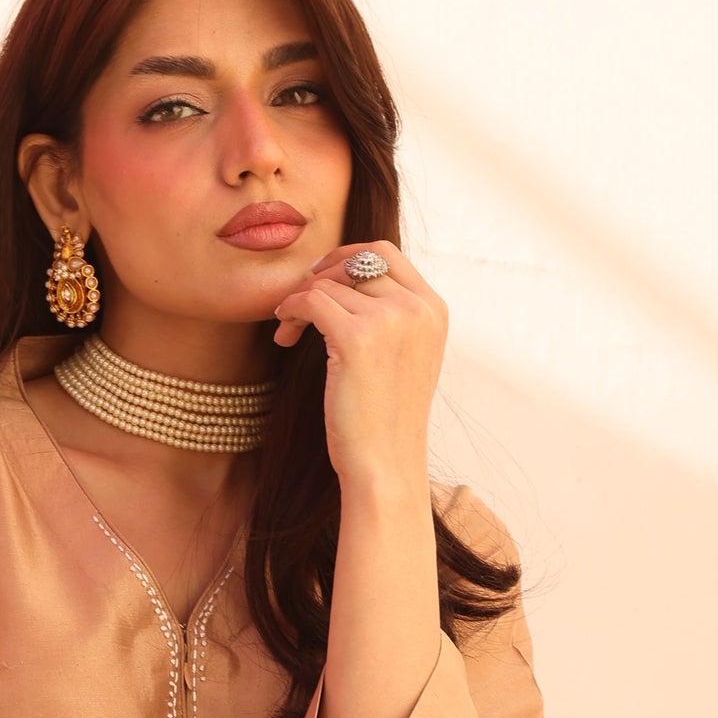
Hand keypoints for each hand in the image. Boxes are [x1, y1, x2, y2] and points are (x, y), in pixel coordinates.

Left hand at [271, 242, 447, 488]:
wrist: (385, 464)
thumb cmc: (386, 419)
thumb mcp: (407, 356)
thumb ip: (393, 315)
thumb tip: (348, 278)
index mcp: (433, 309)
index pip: (385, 253)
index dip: (346, 257)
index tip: (320, 277)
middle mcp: (417, 308)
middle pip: (355, 260)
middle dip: (320, 274)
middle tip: (298, 301)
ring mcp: (390, 320)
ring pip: (328, 283)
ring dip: (299, 301)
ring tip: (288, 330)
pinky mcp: (356, 338)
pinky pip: (310, 301)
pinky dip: (290, 311)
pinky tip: (284, 334)